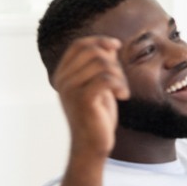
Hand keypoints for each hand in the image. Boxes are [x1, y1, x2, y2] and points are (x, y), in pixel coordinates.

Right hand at [52, 36, 128, 157]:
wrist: (91, 145)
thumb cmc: (97, 115)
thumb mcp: (98, 86)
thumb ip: (100, 67)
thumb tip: (111, 46)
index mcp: (63, 74)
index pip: (79, 45)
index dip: (99, 41)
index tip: (116, 45)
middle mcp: (63, 79)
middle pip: (93, 52)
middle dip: (114, 63)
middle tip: (120, 82)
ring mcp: (70, 89)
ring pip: (102, 64)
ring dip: (120, 76)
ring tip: (121, 91)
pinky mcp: (83, 99)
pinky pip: (106, 79)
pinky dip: (120, 85)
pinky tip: (123, 96)